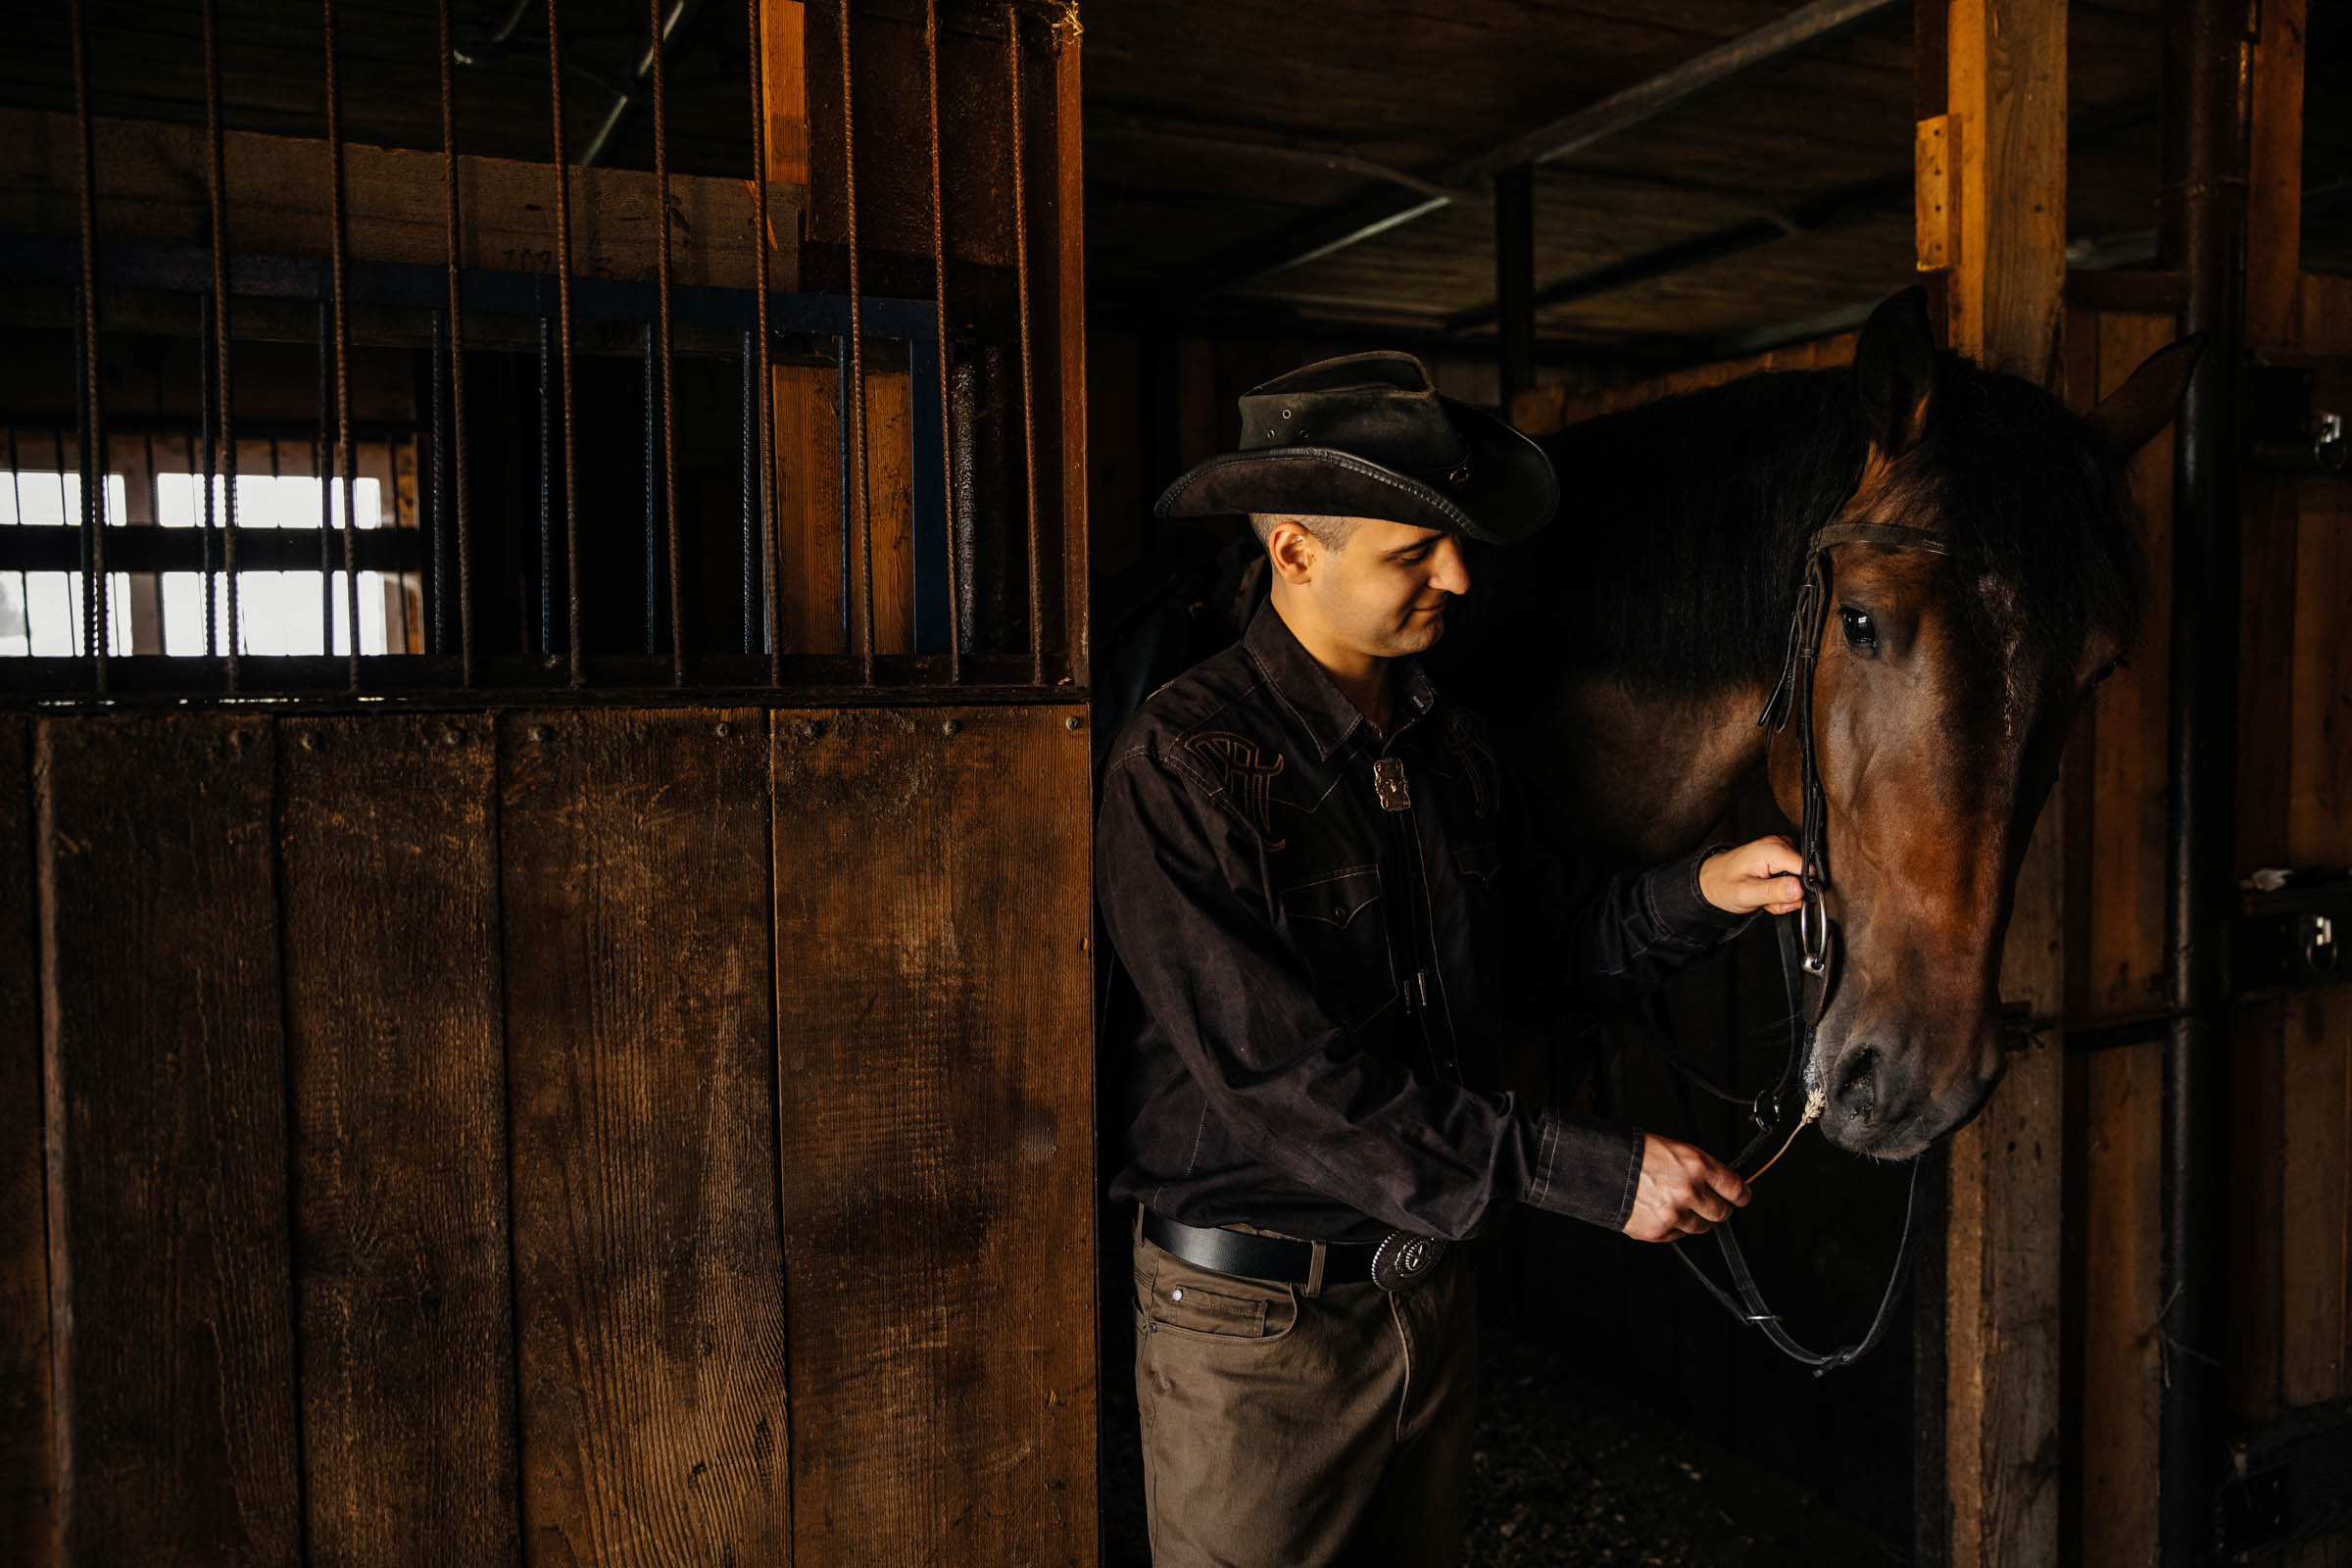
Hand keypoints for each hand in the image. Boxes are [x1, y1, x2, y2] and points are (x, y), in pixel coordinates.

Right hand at [1621, 1133, 1750, 1242]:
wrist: (1600, 1168)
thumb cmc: (1635, 1154)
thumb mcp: (1675, 1150)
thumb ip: (1700, 1170)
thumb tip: (1719, 1186)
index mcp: (1697, 1165)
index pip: (1736, 1189)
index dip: (1740, 1196)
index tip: (1739, 1198)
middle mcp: (1689, 1191)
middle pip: (1722, 1213)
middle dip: (1716, 1209)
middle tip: (1705, 1202)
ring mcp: (1674, 1214)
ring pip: (1700, 1227)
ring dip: (1693, 1219)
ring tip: (1673, 1204)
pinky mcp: (1659, 1231)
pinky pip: (1678, 1235)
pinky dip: (1672, 1226)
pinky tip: (1658, 1210)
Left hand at [1698, 835, 1804, 915]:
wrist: (1711, 881)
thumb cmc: (1723, 884)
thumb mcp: (1747, 893)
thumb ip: (1775, 892)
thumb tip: (1800, 889)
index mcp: (1772, 850)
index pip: (1808, 870)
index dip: (1799, 889)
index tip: (1782, 898)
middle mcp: (1779, 845)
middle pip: (1803, 877)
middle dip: (1787, 895)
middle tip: (1766, 899)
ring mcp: (1780, 850)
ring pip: (1798, 881)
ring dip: (1782, 895)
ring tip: (1762, 895)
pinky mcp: (1779, 858)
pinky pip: (1791, 879)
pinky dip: (1780, 891)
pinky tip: (1765, 891)